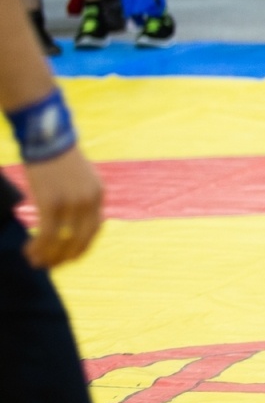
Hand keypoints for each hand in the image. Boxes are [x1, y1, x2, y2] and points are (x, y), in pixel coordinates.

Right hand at [21, 147, 102, 268]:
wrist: (47, 137)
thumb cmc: (59, 157)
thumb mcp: (81, 176)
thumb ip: (81, 196)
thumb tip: (72, 218)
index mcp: (98, 194)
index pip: (94, 230)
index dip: (82, 247)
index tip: (69, 257)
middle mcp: (89, 201)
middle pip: (81, 240)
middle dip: (65, 257)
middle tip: (51, 266)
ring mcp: (70, 203)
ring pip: (62, 240)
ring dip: (48, 255)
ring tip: (35, 262)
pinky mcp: (50, 202)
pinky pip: (47, 234)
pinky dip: (38, 247)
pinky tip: (29, 251)